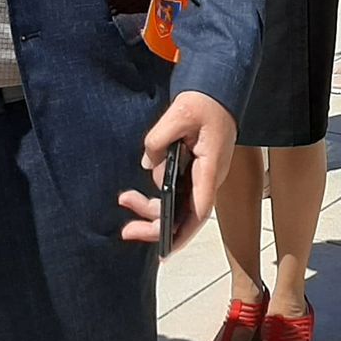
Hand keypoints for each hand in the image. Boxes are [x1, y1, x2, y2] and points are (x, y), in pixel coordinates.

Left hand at [119, 89, 235, 253]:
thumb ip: (158, 140)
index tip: (164, 249)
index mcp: (210, 168)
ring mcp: (201, 176)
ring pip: (178, 204)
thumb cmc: (205, 103)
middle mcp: (208, 178)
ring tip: (124, 199)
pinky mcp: (194, 170)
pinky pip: (175, 191)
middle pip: (185, 214)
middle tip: (127, 230)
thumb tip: (148, 164)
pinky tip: (135, 192)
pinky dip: (156, 195)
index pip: (199, 209)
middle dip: (156, 226)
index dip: (183, 232)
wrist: (216, 92)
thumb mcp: (179, 114)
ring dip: (151, 208)